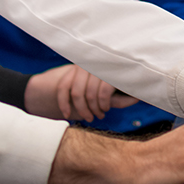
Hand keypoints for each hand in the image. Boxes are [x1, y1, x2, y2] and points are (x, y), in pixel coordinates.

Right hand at [24, 64, 139, 120]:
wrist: (46, 90)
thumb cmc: (88, 94)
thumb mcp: (106, 94)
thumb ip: (117, 96)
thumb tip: (137, 97)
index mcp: (104, 68)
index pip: (107, 85)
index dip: (106, 101)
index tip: (105, 110)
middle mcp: (90, 66)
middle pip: (93, 91)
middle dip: (95, 108)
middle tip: (97, 116)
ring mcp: (77, 69)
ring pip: (79, 93)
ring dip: (82, 109)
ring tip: (87, 117)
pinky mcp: (64, 75)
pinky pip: (65, 90)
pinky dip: (66, 105)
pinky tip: (68, 115)